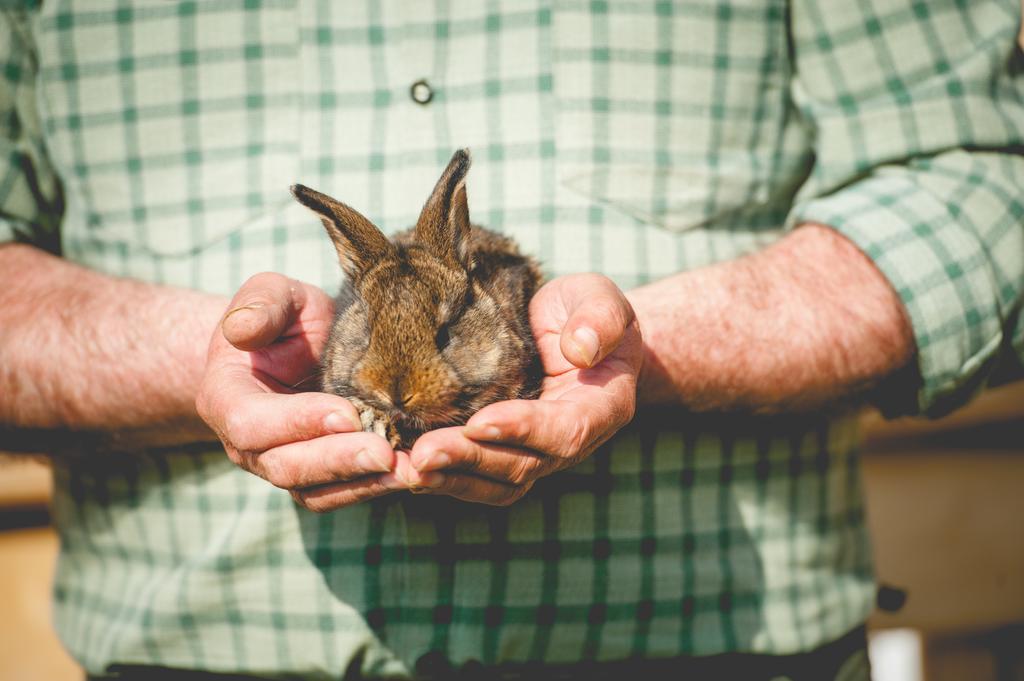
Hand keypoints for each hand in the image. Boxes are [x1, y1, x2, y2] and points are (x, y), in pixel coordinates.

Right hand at [195, 273, 397, 511]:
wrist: (292, 347)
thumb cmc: (282, 318)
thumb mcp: (272, 295)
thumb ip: (261, 305)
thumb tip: (242, 331)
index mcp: (226, 398)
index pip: (253, 422)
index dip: (298, 421)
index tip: (348, 414)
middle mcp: (246, 444)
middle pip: (285, 466)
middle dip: (338, 462)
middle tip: (387, 455)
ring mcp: (278, 465)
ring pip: (314, 491)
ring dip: (363, 484)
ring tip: (409, 472)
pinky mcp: (314, 476)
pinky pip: (337, 493)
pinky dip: (372, 488)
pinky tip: (409, 474)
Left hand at [398, 273, 642, 504]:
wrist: (577, 333)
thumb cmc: (588, 311)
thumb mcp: (601, 298)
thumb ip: (599, 318)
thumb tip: (580, 348)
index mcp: (600, 408)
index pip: (566, 430)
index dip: (524, 430)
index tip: (479, 422)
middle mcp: (568, 441)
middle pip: (522, 466)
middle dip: (471, 460)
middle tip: (424, 455)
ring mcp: (535, 453)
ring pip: (496, 482)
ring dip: (450, 479)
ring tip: (406, 470)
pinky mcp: (503, 451)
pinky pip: (476, 477)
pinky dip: (442, 477)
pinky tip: (402, 469)